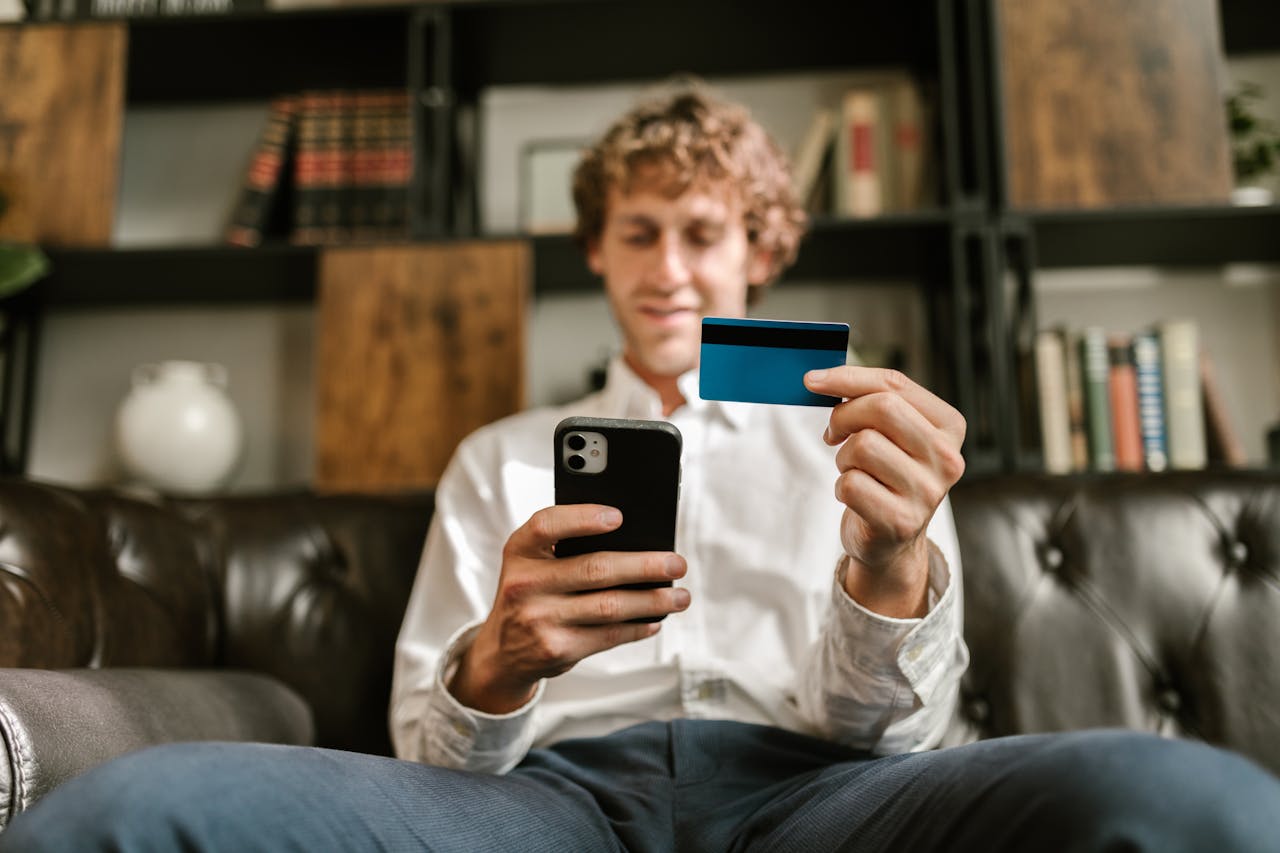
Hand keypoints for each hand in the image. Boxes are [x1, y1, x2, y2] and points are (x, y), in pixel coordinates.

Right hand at [448, 504, 689, 713]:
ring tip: (680, 596)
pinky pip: (608, 636)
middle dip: (645, 565)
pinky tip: (655, 619)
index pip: (546, 525)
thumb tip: (635, 542)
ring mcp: (540, 619)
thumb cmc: (531, 592)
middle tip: (677, 563)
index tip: (619, 516)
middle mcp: (525, 584)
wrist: (502, 651)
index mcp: (520, 551)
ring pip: (609, 606)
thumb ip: (565, 546)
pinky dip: (637, 627)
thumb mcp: (531, 563)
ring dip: (653, 601)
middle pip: (595, 569)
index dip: (582, 518)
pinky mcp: (557, 649)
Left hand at [804, 366, 965, 616]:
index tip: (813, 380)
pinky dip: (842, 487)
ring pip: (863, 445)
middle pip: (882, 408)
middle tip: (834, 433)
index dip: (848, 378)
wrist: (892, 540)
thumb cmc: (886, 476)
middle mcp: (947, 458)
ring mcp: (928, 492)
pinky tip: (856, 497)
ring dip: (844, 457)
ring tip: (855, 470)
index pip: (895, 385)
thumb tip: (819, 378)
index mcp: (950, 427)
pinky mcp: (902, 521)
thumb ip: (869, 399)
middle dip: (844, 416)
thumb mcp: (891, 433)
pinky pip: (851, 483)